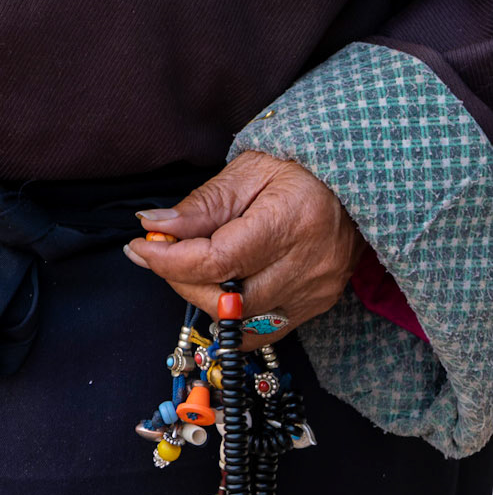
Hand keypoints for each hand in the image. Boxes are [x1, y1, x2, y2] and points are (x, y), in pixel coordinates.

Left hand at [124, 150, 360, 349]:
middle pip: (226, 299)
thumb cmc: (299, 164)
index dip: (169, 261)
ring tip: (186, 267)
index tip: (139, 248)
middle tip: (158, 252)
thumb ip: (201, 205)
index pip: (217, 262)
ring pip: (241, 322)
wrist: (353, 179)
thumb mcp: (247, 170)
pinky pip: (265, 330)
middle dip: (179, 279)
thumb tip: (154, 226)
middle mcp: (307, 266)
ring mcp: (315, 292)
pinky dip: (233, 320)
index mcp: (289, 222)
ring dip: (202, 298)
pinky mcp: (318, 305)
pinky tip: (216, 294)